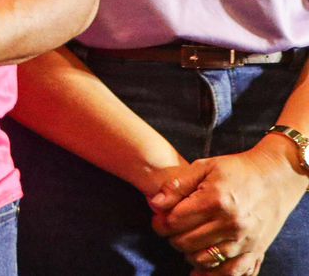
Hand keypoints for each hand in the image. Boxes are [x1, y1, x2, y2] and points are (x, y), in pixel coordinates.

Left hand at [148, 142, 304, 275]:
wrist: (276, 177)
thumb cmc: (237, 169)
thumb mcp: (204, 167)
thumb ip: (177, 185)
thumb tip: (154, 204)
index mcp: (215, 201)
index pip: (175, 222)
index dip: (161, 222)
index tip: (159, 219)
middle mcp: (230, 224)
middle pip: (186, 242)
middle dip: (172, 237)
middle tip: (171, 230)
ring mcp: (245, 240)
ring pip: (204, 260)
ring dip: (189, 254)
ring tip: (187, 241)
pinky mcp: (256, 251)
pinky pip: (231, 272)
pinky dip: (213, 273)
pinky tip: (201, 266)